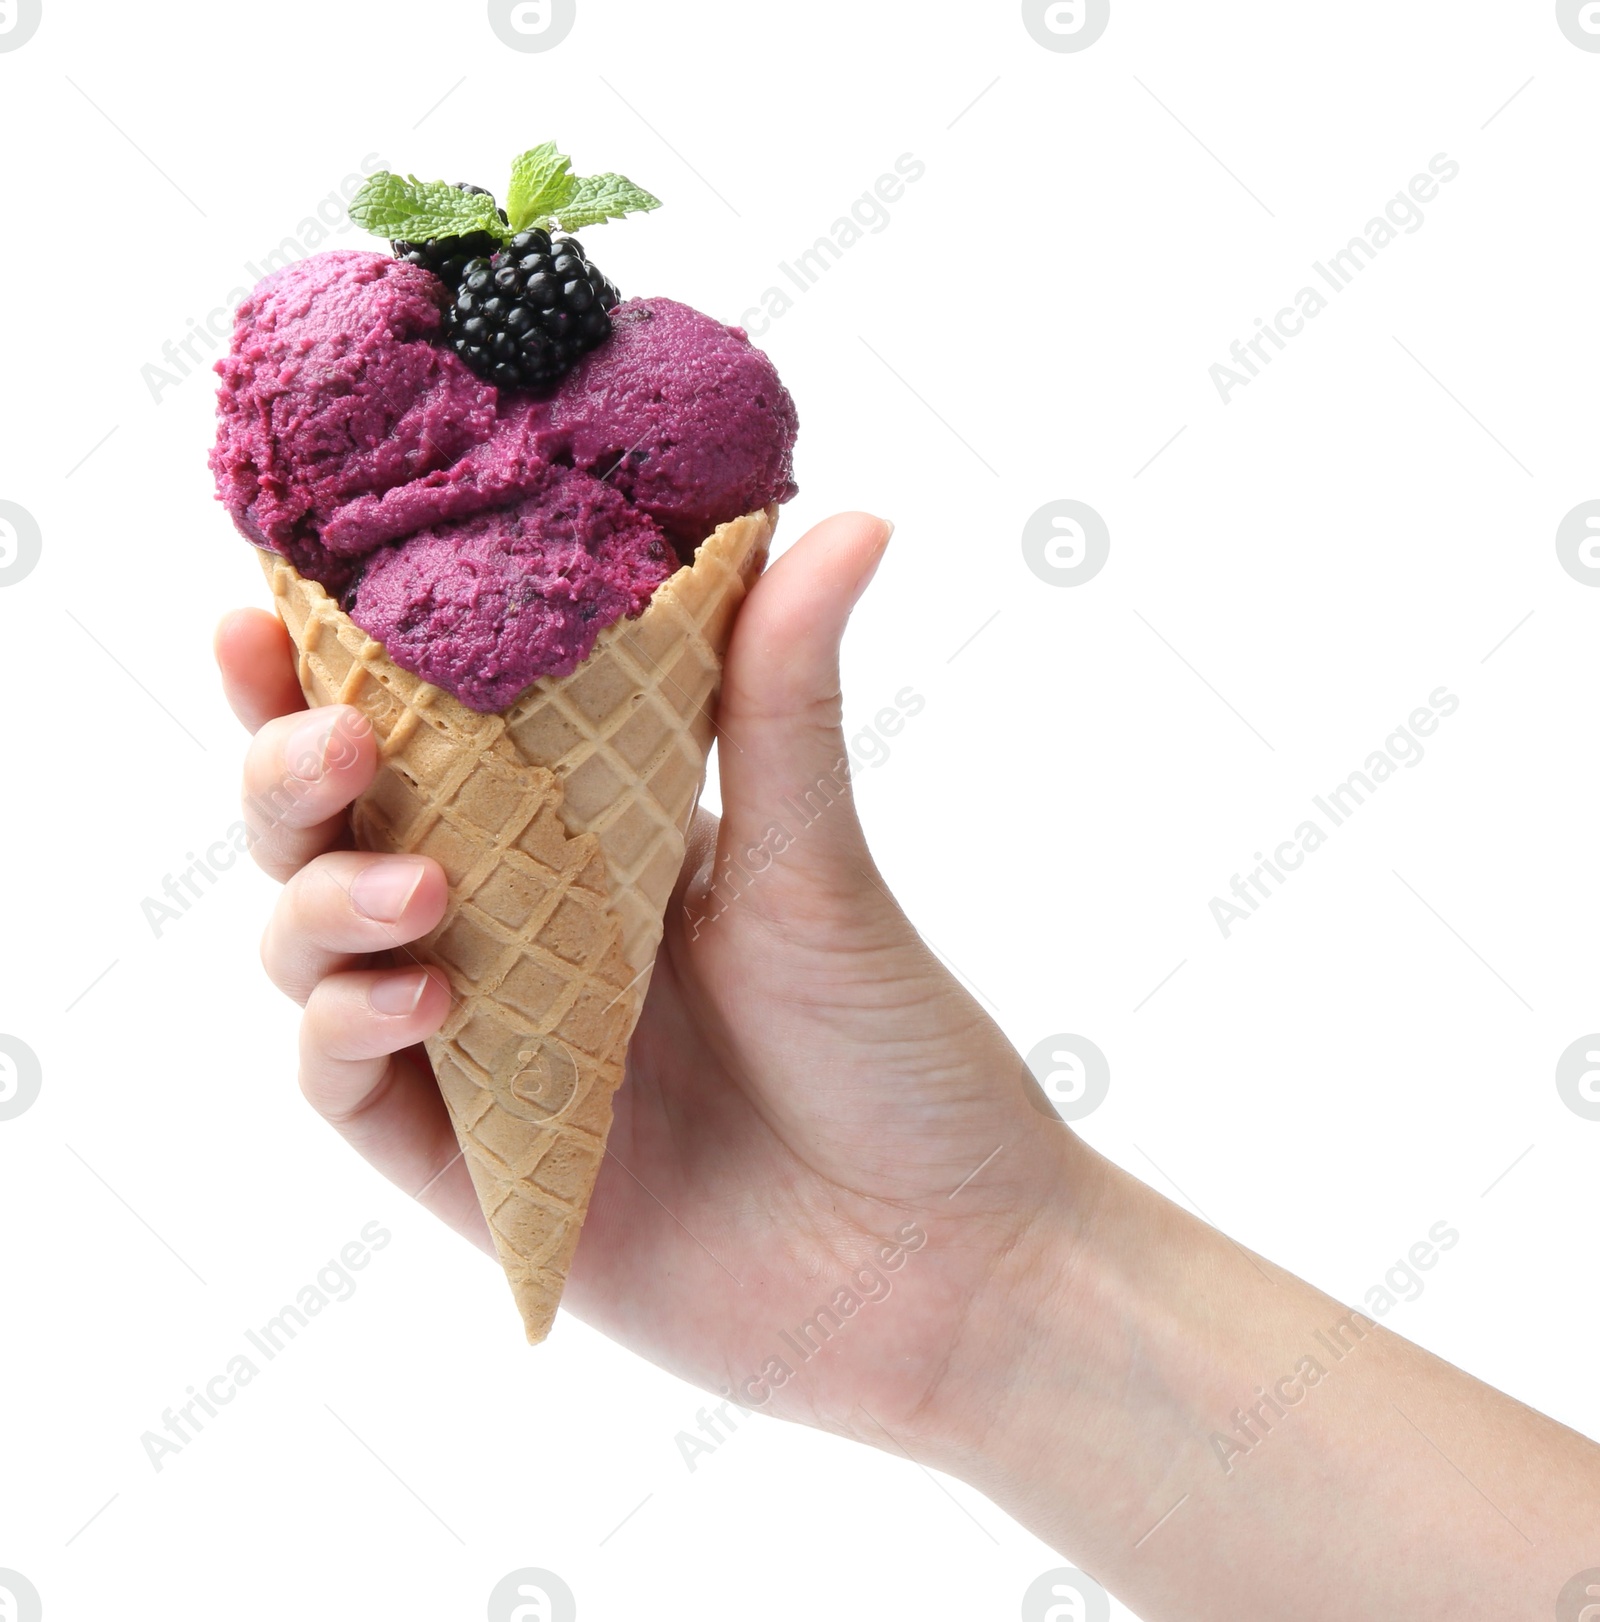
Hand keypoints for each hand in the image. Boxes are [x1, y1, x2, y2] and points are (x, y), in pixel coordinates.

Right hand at [216, 512, 1079, 1453]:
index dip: (336, 667)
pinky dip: (349, 1030)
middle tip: (328, 728)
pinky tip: (425, 999)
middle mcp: (517, 933)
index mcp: (587, 844)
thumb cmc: (896, 1057)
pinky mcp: (472, 1164)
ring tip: (420, 881)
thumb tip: (847, 514)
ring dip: (322, 898)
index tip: (281, 596)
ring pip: (313, 949)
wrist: (944, 1266)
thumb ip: (781, 699)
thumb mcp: (819, 867)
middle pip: (336, 829)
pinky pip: (346, 1089)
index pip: (429, 736)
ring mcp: (485, 1049)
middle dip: (293, 766)